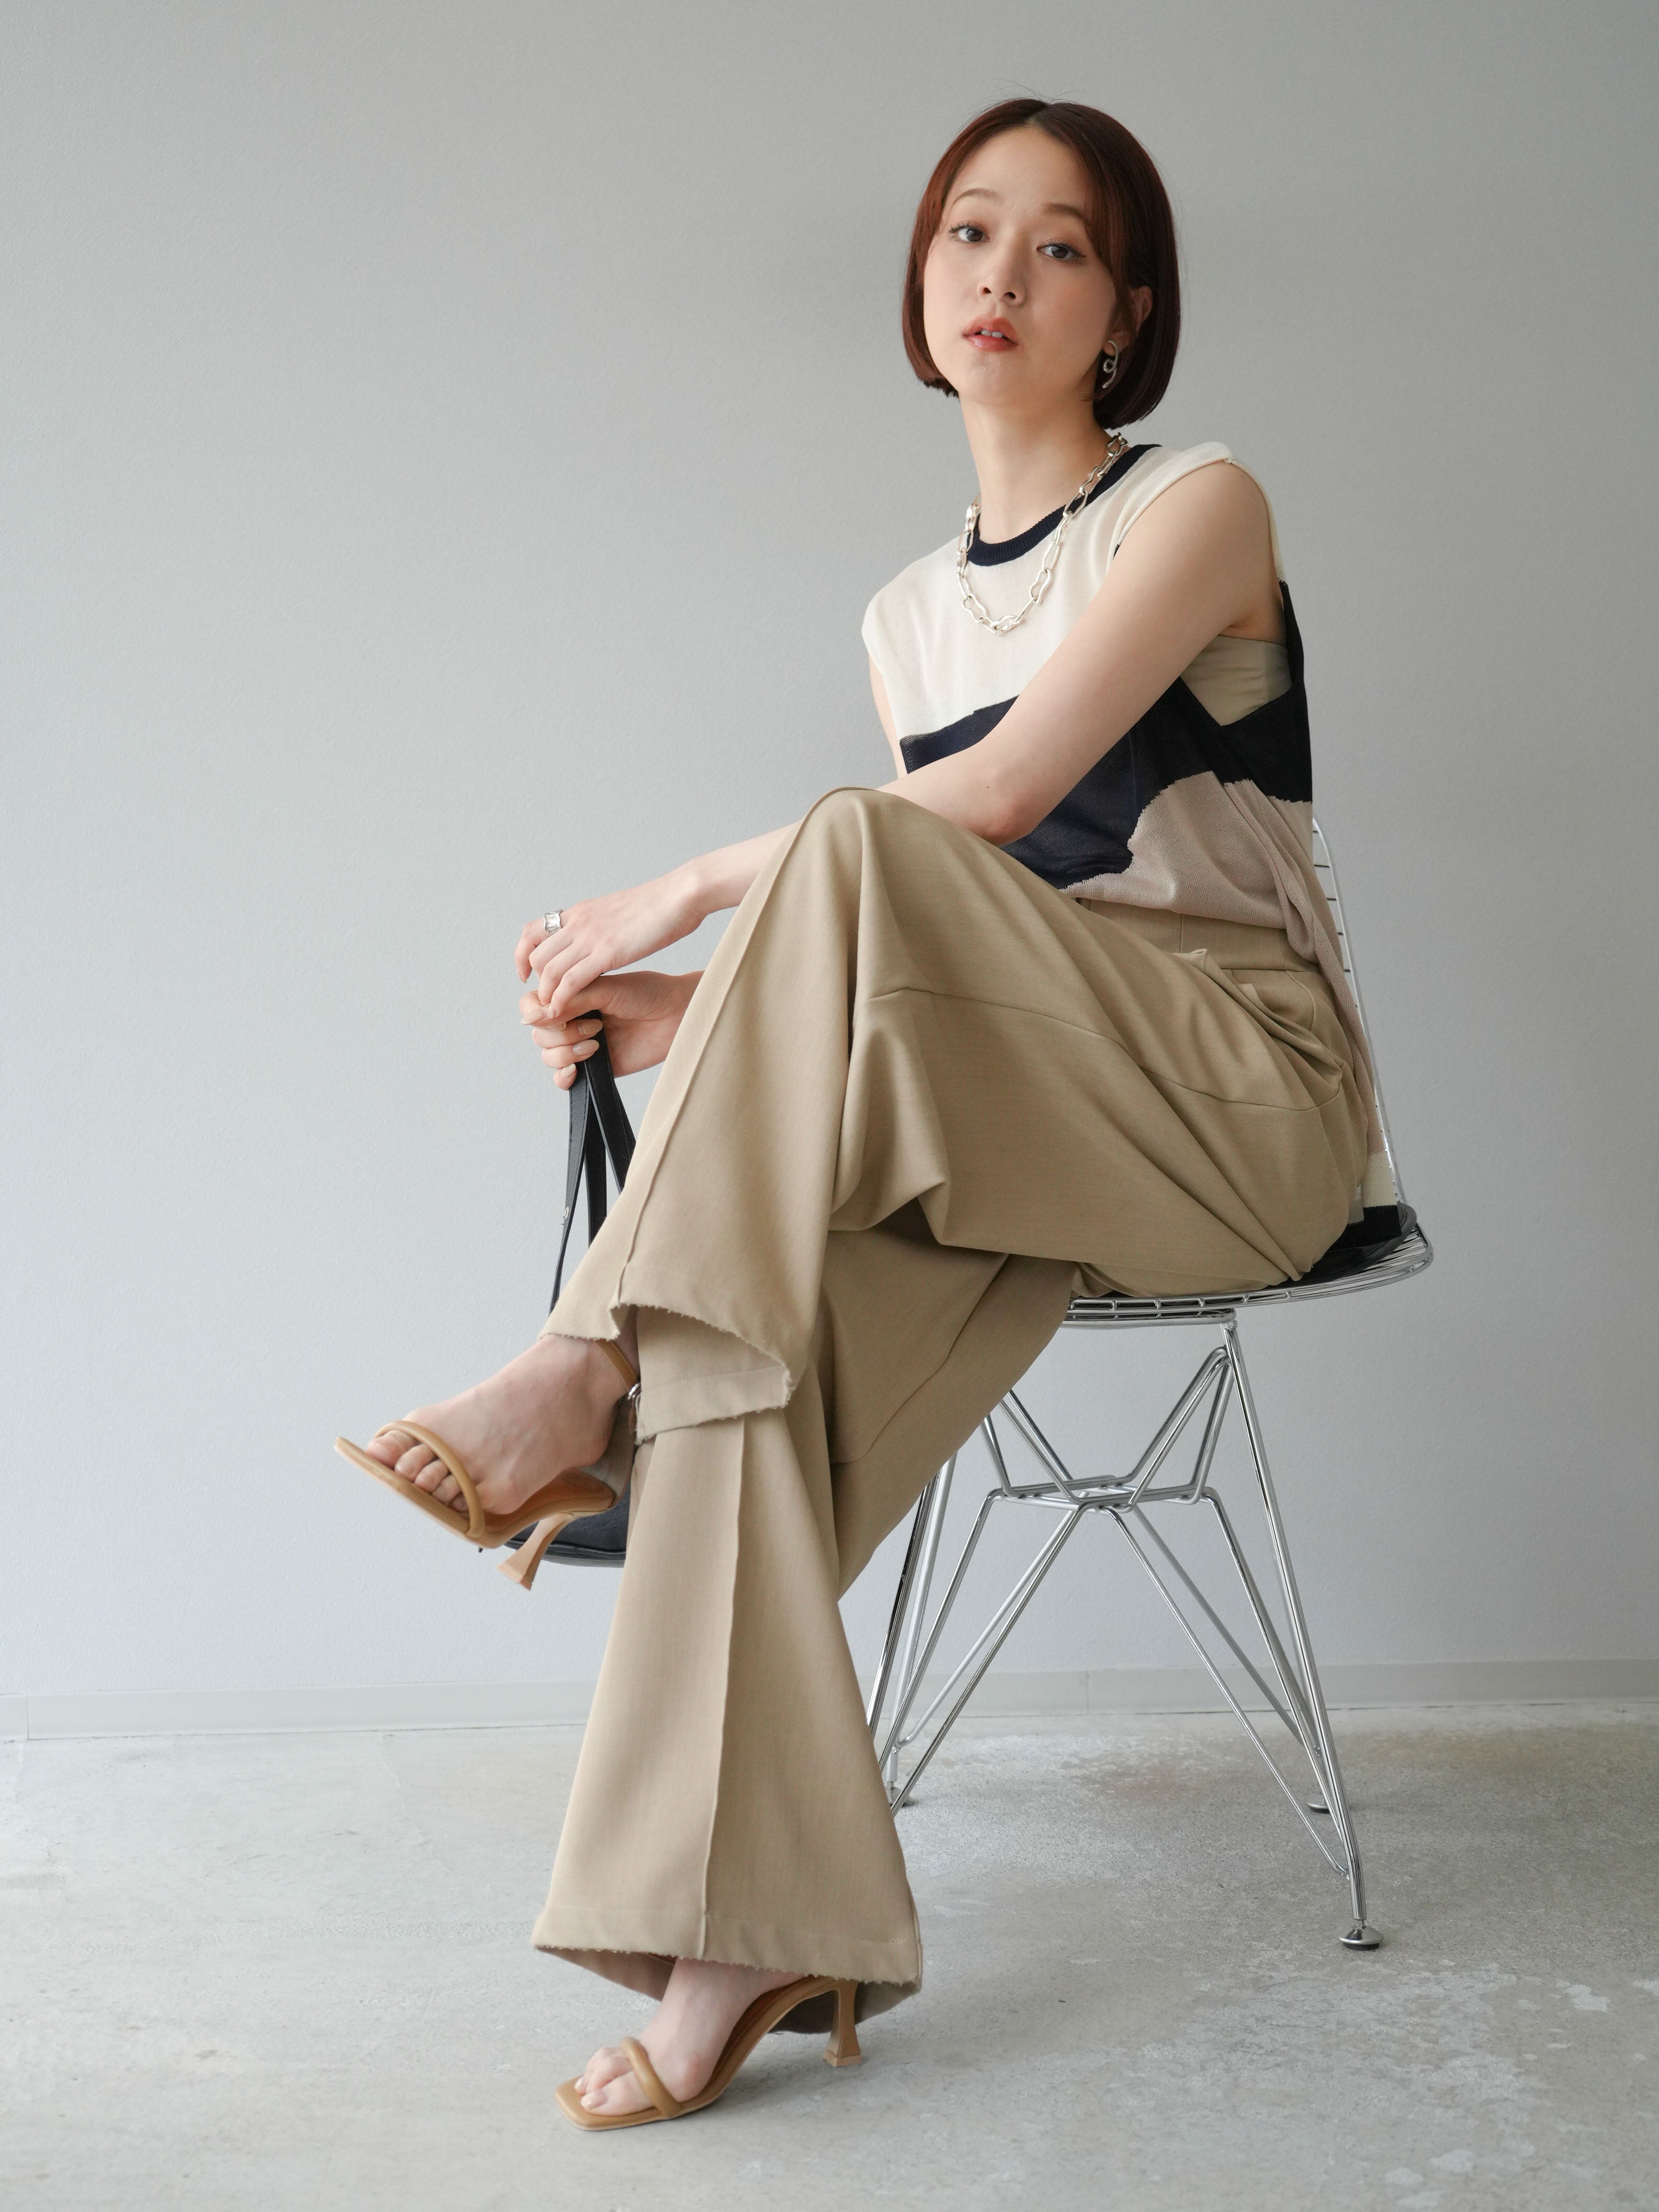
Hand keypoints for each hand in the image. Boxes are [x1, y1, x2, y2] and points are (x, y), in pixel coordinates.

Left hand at [515, 871, 702, 1017]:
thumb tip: (601, 937)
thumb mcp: (619, 912)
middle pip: (536, 954)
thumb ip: (602, 926)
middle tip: (546, 1000)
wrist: (679, 896)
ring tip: (552, 1012)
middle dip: (535, 981)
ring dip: (546, 995)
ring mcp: (590, 937)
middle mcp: (578, 923)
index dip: (523, 955)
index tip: (527, 974)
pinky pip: (570, 980)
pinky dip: (560, 999)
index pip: (532, 930)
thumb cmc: (660, 906)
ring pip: (548, 970)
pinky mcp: (606, 953)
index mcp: (580, 912)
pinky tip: (563, 1011)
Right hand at [519, 968, 700, 1090]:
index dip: (537, 1011)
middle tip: (595, 1025)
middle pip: (538, 1034)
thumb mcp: (604, 988)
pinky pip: (562, 1080)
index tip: (557, 1011)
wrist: (676, 1016)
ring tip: (597, 1042)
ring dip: (566, 1051)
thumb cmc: (647, 994)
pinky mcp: (594, 1068)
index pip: (533, 1005)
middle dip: (560, 1032)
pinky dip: (563, 1077)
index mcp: (571, 996)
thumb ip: (568, 999)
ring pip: (548, 1056)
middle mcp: (572, 1020)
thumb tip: (530, 1015)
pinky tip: (577, 1069)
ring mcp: (581, 1044)